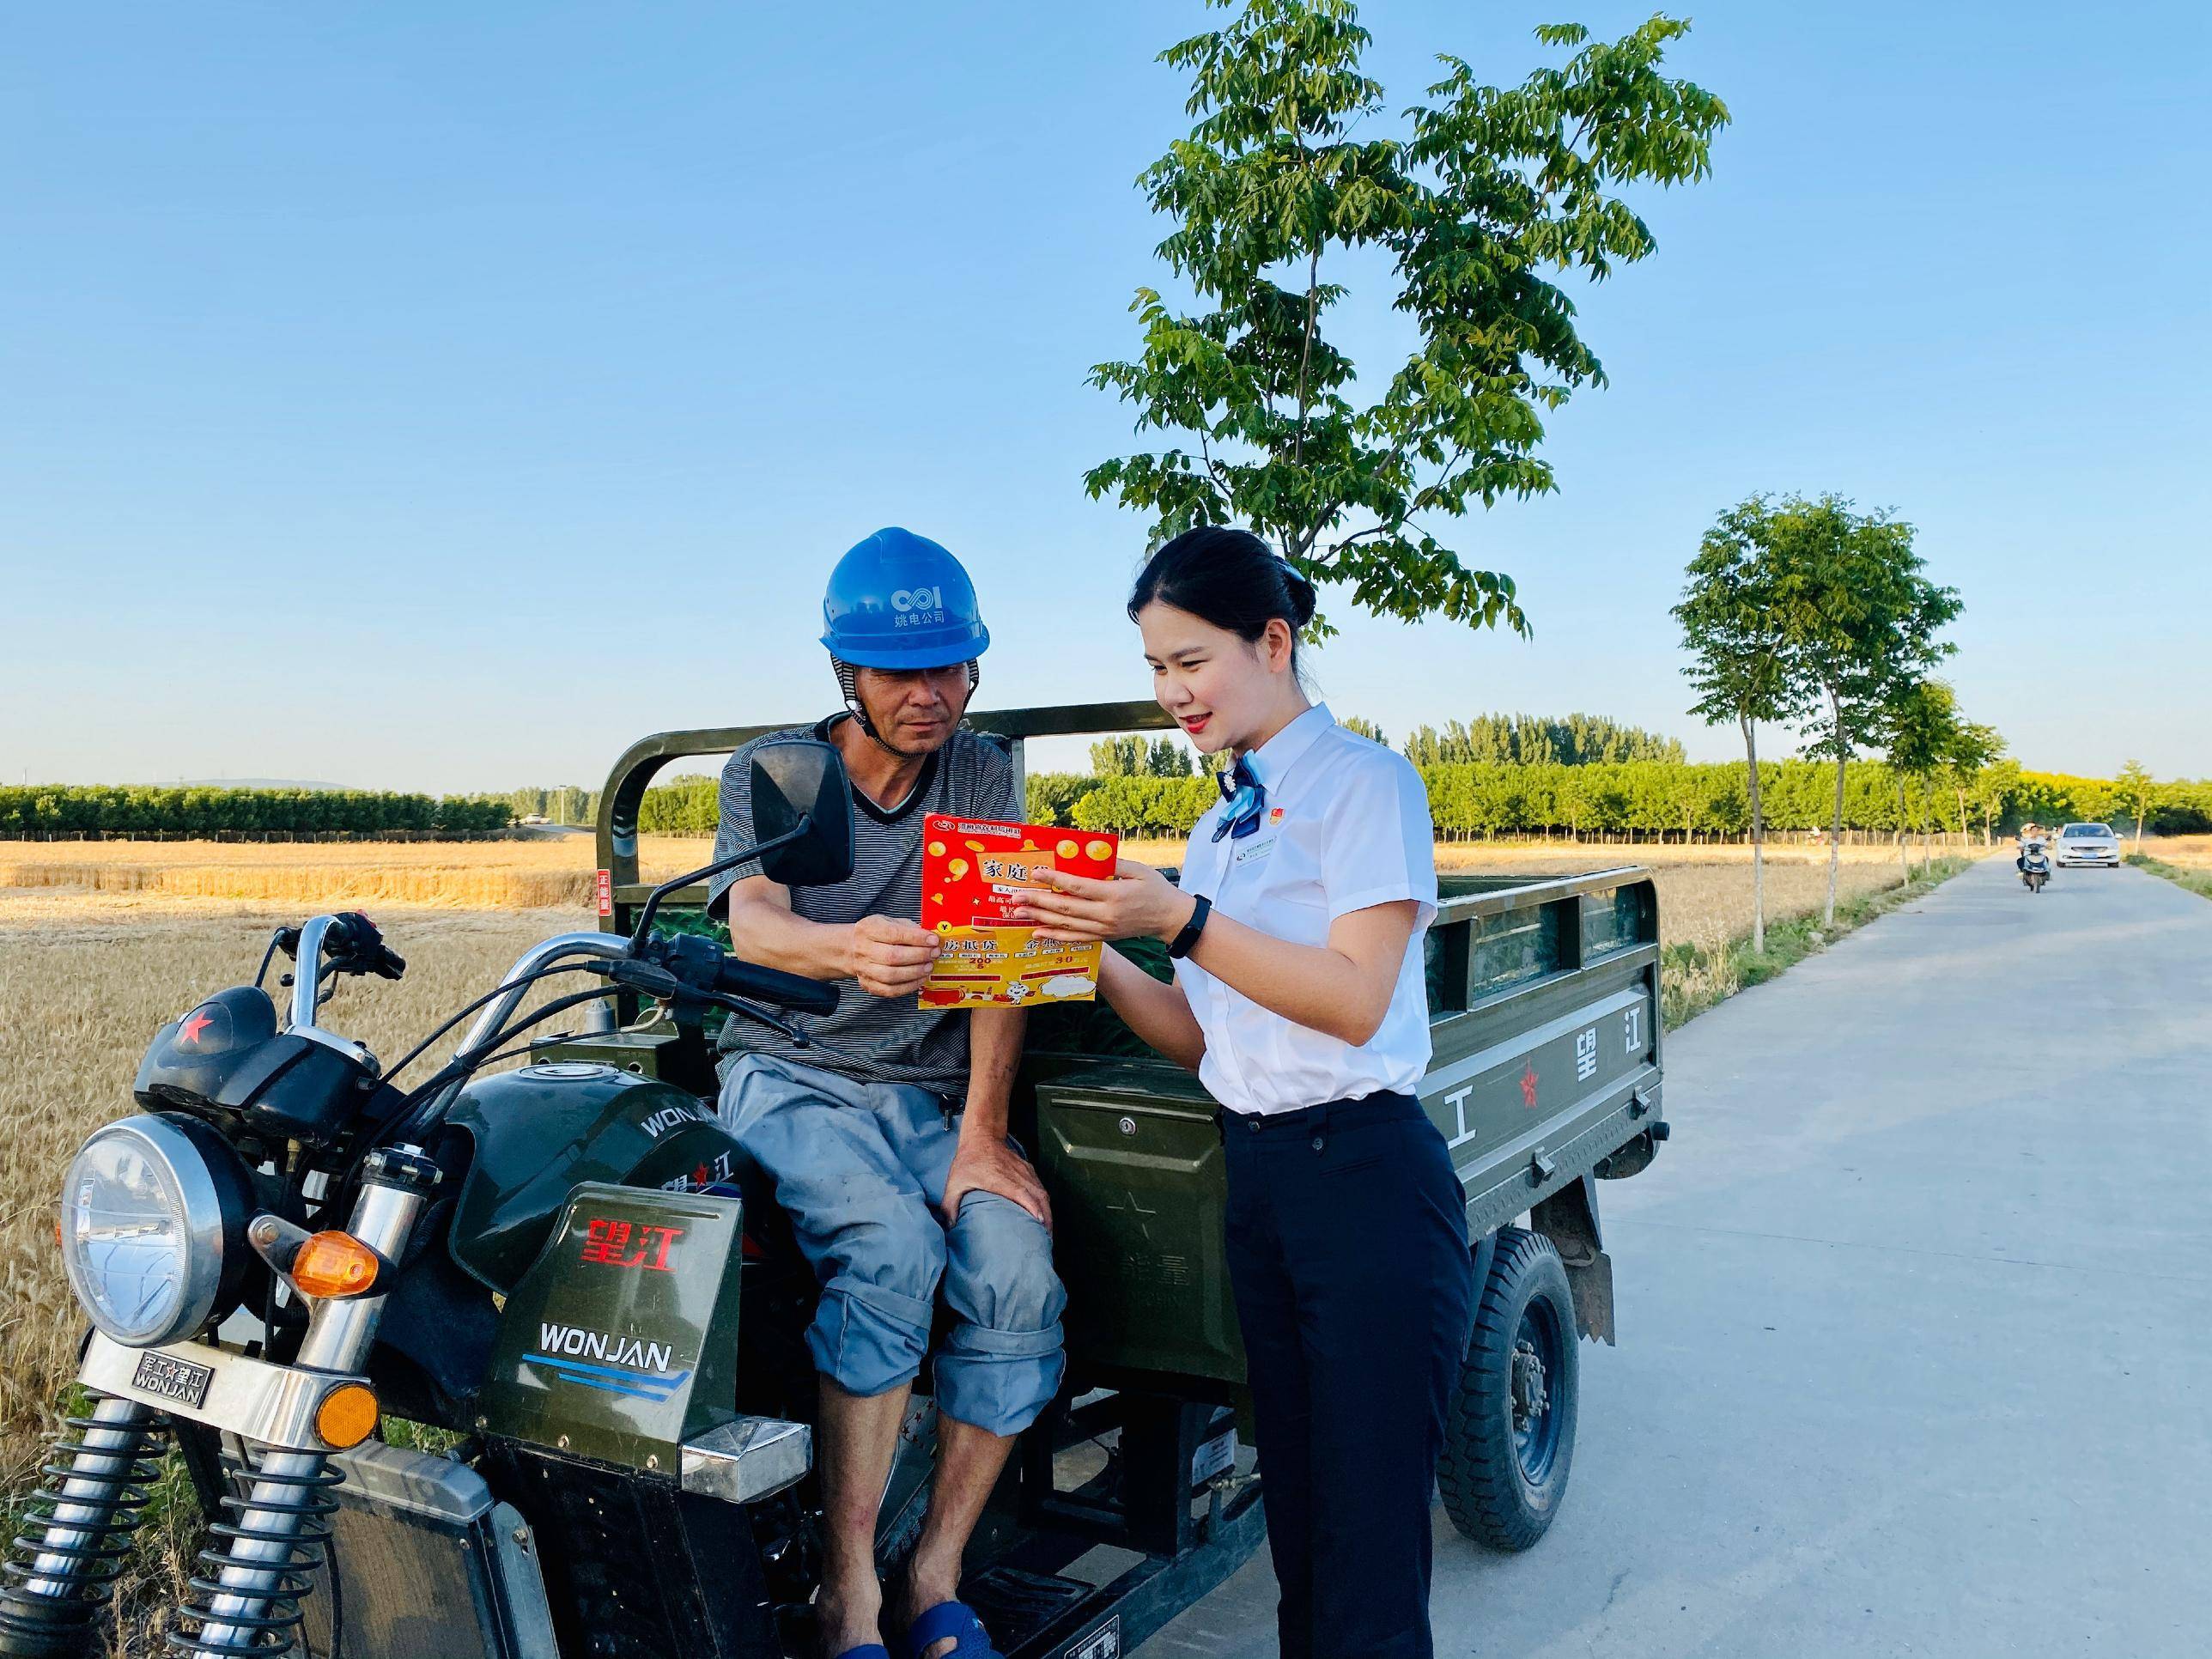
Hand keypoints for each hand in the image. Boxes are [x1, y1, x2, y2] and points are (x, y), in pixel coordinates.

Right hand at [847, 914, 941, 998]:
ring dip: (915, 972)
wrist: (853, 948)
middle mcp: (863, 949)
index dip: (916, 938)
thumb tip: (931, 938)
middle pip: (892, 956)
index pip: (894, 934)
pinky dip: (909, 986)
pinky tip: (920, 978)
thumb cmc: (877, 934)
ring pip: (891, 975)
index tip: (933, 940)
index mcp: (869, 929)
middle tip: (934, 953)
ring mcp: (864, 969)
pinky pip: (890, 990)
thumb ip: (909, 928)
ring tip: (929, 966)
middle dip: (919, 955)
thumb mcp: (890, 921)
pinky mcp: (868, 984)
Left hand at [941, 1134, 1051, 1230]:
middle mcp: (1017, 1175)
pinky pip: (1040, 1187)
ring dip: (1047, 1210)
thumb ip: (950, 1204)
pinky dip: (1044, 1201)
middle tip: (1047, 1236)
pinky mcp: (1028, 1169)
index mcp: (1001, 1179)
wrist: (981, 1136)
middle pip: (1039, 1196)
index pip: (1023, 1194)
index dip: (1033, 1208)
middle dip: (1046, 1217)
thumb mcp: (955, 1181)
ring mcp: (1024, 1171)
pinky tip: (1043, 1212)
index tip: (1040, 1223)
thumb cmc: (969, 1160)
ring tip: (1047, 1229)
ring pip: (1042, 1192)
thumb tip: (949, 1226)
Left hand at [1010, 858, 1194, 944]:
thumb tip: (1089, 854)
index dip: (1054, 879)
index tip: (1035, 872)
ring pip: (1066, 925)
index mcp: (1114, 895)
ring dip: (1040, 919)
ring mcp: (1104, 929)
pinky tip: (1038, 932)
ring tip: (1019, 913)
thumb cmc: (1156, 889)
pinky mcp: (1103, 937)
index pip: (1078, 886)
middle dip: (1038, 902)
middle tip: (1015, 897)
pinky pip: (1075, 938)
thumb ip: (1113, 863)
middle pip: (1066, 908)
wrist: (1170, 919)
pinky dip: (1055, 936)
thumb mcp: (1139, 870)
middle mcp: (1106, 915)